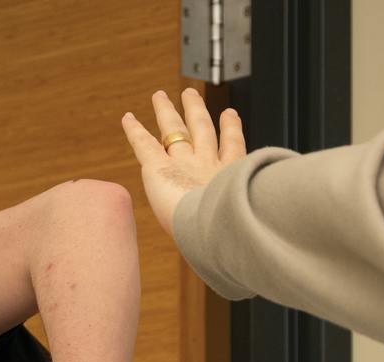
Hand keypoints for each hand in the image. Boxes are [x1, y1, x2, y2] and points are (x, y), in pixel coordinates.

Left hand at [121, 88, 245, 238]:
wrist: (216, 227)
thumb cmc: (230, 232)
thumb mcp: (242, 221)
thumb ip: (245, 221)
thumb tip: (256, 244)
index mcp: (227, 178)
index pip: (230, 147)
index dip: (231, 129)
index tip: (230, 115)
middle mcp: (206, 165)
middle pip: (201, 129)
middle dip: (195, 111)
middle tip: (190, 96)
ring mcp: (182, 164)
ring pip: (173, 130)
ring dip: (166, 112)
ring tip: (160, 96)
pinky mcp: (158, 169)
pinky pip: (143, 145)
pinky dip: (134, 132)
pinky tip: (127, 119)